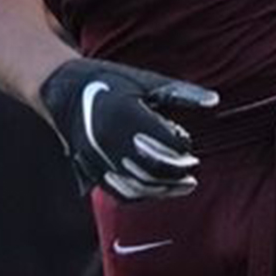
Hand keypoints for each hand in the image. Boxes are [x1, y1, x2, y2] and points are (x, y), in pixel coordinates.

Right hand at [38, 58, 218, 200]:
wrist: (62, 89)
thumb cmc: (109, 80)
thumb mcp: (145, 81)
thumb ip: (180, 93)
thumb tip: (214, 101)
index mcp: (124, 116)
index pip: (164, 143)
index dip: (181, 146)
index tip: (189, 144)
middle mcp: (108, 141)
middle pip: (153, 169)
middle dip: (176, 172)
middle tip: (192, 169)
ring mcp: (97, 159)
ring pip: (137, 185)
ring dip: (163, 189)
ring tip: (183, 184)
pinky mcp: (90, 170)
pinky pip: (119, 192)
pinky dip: (142, 195)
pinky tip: (158, 189)